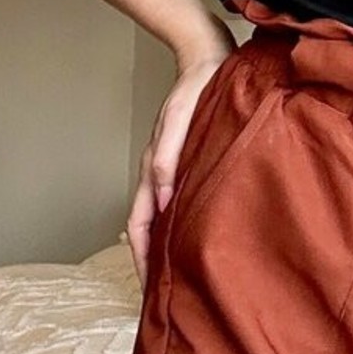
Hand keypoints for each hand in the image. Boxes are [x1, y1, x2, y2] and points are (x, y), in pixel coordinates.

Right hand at [125, 29, 236, 290]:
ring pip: (171, 217)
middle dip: (157, 261)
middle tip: (172, 294)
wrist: (210, 59)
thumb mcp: (180, 124)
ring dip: (174, 244)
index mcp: (155, 170)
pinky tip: (208, 234)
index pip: (142, 224)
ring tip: (190, 274)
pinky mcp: (197, 163)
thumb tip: (163, 203)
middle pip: (154, 228)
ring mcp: (180, 170)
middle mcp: (164, 175)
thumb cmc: (195, 90)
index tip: (151, 288)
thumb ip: (168, 160)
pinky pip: (189, 201)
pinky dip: (191, 223)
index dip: (142, 258)